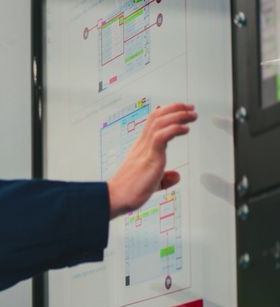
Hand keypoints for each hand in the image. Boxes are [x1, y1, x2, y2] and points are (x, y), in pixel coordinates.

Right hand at [107, 103, 196, 217]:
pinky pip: (161, 136)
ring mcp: (144, 149)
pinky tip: (185, 129)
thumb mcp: (152, 183)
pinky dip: (174, 129)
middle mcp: (142, 144)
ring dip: (178, 116)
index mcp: (141, 147)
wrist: (115, 198)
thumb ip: (165, 178)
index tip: (183, 110)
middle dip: (176, 109)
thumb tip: (176, 175)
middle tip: (190, 108)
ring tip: (191, 116)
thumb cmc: (129, 190)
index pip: (153, 121)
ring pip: (160, 122)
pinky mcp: (149, 157)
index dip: (168, 112)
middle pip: (156, 116)